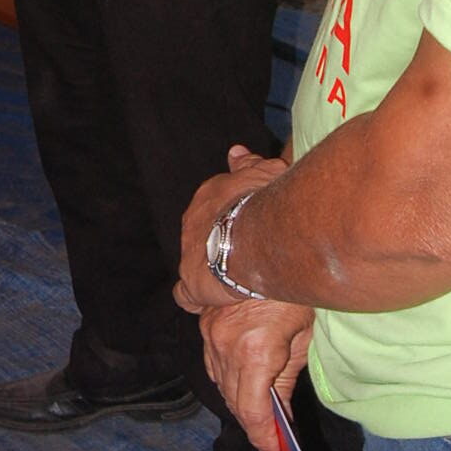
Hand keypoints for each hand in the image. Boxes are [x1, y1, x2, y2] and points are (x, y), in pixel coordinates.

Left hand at [176, 142, 288, 311]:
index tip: (248, 225)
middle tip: (246, 254)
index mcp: (210, 195)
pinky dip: (195, 296)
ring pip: (196, 261)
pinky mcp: (191, 283)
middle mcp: (193, 221)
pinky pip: (186, 293)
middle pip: (205, 232)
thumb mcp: (263, 174)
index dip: (233, 216)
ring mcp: (189, 252)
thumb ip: (248, 164)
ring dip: (211, 267)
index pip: (216, 204)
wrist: (254, 237)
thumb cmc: (263, 202)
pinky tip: (209, 299)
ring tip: (234, 279)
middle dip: (221, 241)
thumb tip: (235, 151)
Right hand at [197, 299, 313, 450]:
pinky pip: (212, 360)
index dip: (261, 435)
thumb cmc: (296, 289)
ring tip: (259, 413)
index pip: (251, 409)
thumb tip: (281, 411)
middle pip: (233, 399)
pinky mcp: (205, 320)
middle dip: (252, 422)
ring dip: (238, 400)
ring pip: (219, 381)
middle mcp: (225, 345)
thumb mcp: (303, 336)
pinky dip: (226, 377)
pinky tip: (242, 382)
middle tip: (270, 441)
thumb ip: (287, 377)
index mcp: (254, 352)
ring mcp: (210, 331)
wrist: (269, 242)